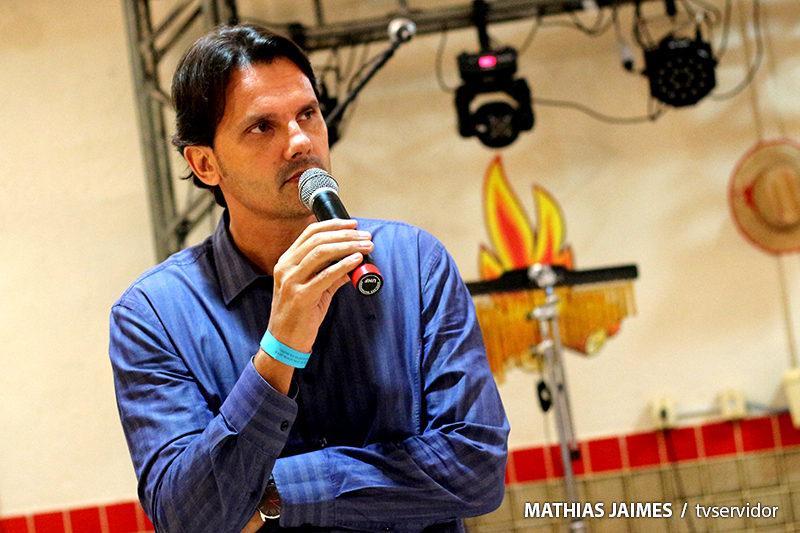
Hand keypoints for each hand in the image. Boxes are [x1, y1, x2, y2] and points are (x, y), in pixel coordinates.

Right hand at [268, 219, 372, 353]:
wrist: (284, 341)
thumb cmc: (298, 315)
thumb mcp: (314, 290)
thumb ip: (331, 275)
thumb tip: (352, 263)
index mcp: (286, 261)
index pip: (310, 233)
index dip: (333, 225)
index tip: (353, 225)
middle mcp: (286, 267)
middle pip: (318, 240)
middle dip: (346, 235)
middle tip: (366, 236)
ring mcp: (291, 281)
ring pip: (322, 253)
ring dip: (348, 246)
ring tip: (366, 245)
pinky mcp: (301, 296)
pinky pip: (326, 275)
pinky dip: (343, 265)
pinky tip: (357, 260)